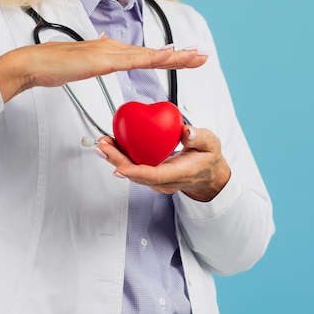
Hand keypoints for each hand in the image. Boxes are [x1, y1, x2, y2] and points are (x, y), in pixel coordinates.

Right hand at [0, 35, 207, 102]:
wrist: (34, 64)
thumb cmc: (54, 65)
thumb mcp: (82, 61)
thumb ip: (97, 55)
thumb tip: (108, 45)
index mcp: (111, 52)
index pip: (145, 55)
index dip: (167, 56)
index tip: (186, 57)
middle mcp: (113, 49)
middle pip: (152, 53)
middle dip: (179, 55)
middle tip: (202, 55)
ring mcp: (109, 53)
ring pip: (148, 55)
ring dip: (173, 56)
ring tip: (195, 56)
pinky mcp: (102, 60)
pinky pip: (132, 60)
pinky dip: (152, 58)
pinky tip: (167, 56)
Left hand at [96, 126, 230, 201]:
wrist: (206, 175)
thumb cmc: (207, 159)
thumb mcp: (211, 145)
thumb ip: (201, 138)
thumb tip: (186, 132)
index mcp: (179, 174)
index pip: (155, 176)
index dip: (136, 172)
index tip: (120, 168)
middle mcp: (164, 181)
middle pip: (136, 174)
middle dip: (116, 161)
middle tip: (103, 146)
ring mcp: (155, 180)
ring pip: (131, 171)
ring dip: (114, 157)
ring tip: (102, 143)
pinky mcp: (149, 174)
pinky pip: (132, 166)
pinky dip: (120, 155)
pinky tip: (111, 144)